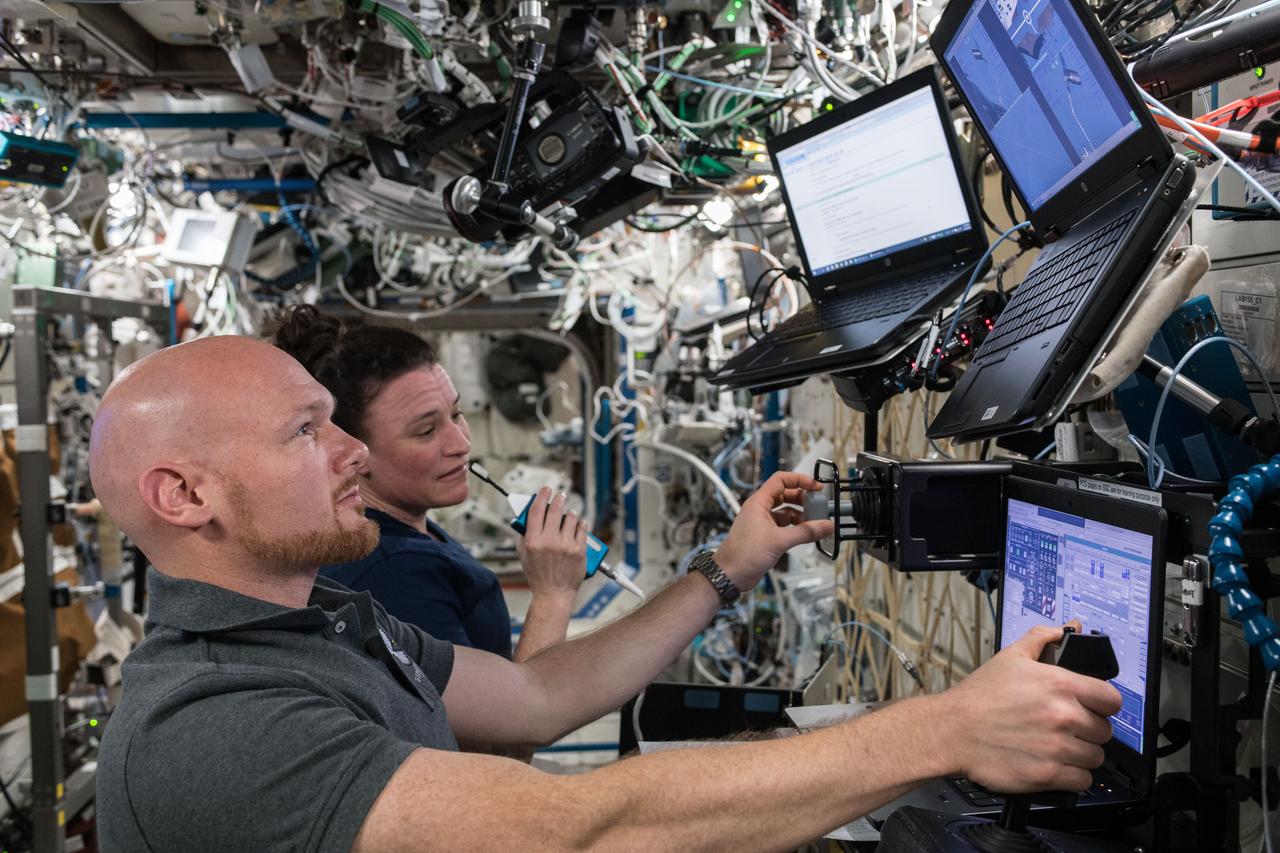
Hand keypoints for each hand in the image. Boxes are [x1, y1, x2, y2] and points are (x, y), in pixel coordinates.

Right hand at [517, 487, 586, 606]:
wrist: (554, 594)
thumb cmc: (538, 575)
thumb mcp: (523, 555)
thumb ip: (524, 534)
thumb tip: (529, 514)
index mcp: (533, 541)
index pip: (537, 510)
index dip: (542, 496)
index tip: (546, 490)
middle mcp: (549, 541)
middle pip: (555, 510)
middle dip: (559, 499)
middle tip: (561, 496)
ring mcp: (566, 546)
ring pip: (571, 517)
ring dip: (570, 513)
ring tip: (569, 515)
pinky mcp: (579, 550)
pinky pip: (583, 528)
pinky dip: (581, 524)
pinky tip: (579, 524)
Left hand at [712, 471, 833, 590]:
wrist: (730, 574)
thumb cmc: (744, 554)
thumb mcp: (779, 540)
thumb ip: (805, 532)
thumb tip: (825, 525)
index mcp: (759, 502)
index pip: (781, 480)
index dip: (799, 480)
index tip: (815, 486)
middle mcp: (760, 509)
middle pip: (785, 495)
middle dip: (802, 499)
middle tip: (818, 505)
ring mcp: (762, 522)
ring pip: (785, 511)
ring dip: (800, 514)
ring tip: (814, 522)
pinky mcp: (765, 535)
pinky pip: (784, 525)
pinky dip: (795, 527)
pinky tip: (805, 534)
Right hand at [935, 622, 1122, 793]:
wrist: (952, 730)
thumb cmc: (979, 697)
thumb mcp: (1011, 657)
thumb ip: (1043, 638)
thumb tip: (1069, 629)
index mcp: (1060, 685)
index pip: (1112, 700)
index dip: (1103, 703)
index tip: (1094, 707)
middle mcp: (1063, 717)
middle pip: (1104, 730)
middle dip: (1088, 729)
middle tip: (1068, 726)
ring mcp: (1057, 748)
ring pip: (1095, 757)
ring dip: (1081, 753)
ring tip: (1059, 746)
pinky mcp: (1048, 775)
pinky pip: (1082, 781)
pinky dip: (1072, 775)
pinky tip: (1055, 764)